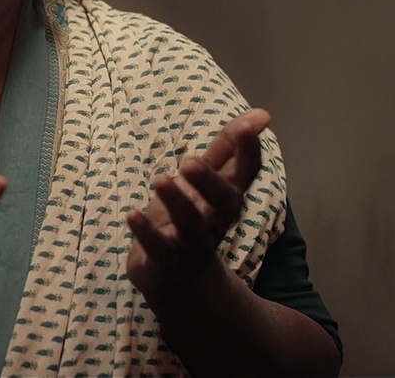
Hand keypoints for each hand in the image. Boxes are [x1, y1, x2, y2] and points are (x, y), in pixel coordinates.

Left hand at [126, 108, 270, 300]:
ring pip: (192, 226)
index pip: (245, 174)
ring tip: (161, 180)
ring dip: (178, 204)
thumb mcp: (207, 182)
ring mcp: (193, 244)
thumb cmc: (194, 218)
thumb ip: (227, 149)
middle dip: (211, 182)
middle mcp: (216, 222)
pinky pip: (159, 249)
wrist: (177, 280)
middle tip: (190, 162)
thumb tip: (261, 115)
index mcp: (226, 198)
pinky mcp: (166, 262)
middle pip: (224, 204)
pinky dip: (147, 233)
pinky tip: (133, 214)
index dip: (249, 151)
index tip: (250, 126)